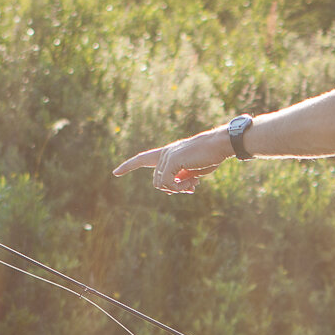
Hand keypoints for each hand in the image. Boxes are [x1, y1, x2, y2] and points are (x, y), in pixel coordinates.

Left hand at [112, 127, 232, 193]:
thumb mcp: (193, 171)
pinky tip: (193, 182)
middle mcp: (164, 154)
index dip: (129, 166)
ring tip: (194, 183)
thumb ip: (181, 178)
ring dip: (178, 189)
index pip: (142, 159)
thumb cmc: (210, 156)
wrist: (220, 144)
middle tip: (191, 188)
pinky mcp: (172, 160)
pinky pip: (168, 183)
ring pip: (161, 184)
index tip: (115, 173)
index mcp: (167, 154)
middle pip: (157, 182)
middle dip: (173, 189)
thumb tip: (173, 188)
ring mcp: (167, 156)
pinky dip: (180, 188)